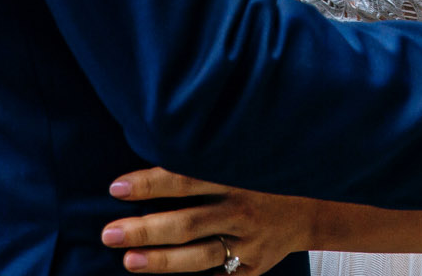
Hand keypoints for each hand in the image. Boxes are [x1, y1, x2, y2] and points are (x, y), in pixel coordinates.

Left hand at [103, 167, 317, 274]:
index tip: (116, 189)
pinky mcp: (253, 267)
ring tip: (129, 261)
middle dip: (145, 229)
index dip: (150, 184)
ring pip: (199, 256)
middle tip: (109, 234)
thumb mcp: (240, 156)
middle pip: (187, 223)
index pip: (186, 179)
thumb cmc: (261, 172)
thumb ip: (202, 162)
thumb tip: (147, 168)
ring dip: (161, 260)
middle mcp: (242, 209)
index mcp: (235, 175)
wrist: (312, 204)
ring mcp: (249, 243)